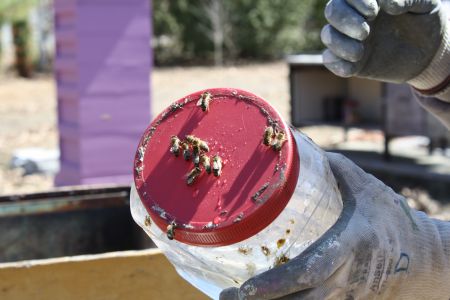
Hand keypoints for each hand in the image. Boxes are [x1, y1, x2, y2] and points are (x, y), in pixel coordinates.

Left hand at [220, 152, 449, 298]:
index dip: (278, 283)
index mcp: (350, 245)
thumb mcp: (366, 188)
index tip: (246, 288)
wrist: (422, 257)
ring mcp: (347, 295)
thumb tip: (297, 146)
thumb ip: (333, 168)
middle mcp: (346, 277)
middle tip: (226, 298)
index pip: (310, 270)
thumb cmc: (390, 218)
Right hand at [321, 0, 446, 83]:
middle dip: (344, 21)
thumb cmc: (423, 21)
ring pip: (328, 36)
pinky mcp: (350, 61)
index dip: (356, 1)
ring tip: (360, 53)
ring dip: (339, 44)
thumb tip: (387, 5)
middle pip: (332, 11)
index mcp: (369, 0)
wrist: (427, 52)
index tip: (374, 11)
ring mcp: (350, 39)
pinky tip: (353, 66)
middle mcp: (355, 17)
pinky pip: (330, 61)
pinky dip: (337, 64)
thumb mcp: (424, 5)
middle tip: (365, 32)